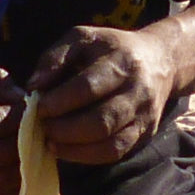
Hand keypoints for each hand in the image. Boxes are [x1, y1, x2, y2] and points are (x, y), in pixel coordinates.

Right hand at [0, 58, 21, 194]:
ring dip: (26, 165)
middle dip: (27, 140)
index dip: (19, 116)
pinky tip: (26, 168)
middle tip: (37, 127)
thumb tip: (25, 100)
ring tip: (34, 145)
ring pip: (1, 179)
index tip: (29, 107)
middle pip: (0, 154)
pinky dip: (17, 187)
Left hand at [26, 23, 191, 166]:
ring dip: (74, 148)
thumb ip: (55, 58)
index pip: (88, 87)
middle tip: (42, 127)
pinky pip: (116, 152)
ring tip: (51, 142)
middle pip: (101, 121)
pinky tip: (67, 150)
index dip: (60, 101)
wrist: (160, 60)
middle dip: (65, 129)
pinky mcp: (145, 133)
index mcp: (121, 61)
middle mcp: (137, 91)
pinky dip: (88, 156)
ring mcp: (144, 116)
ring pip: (110, 142)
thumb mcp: (82, 38)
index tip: (37, 108)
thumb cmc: (110, 48)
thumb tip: (33, 86)